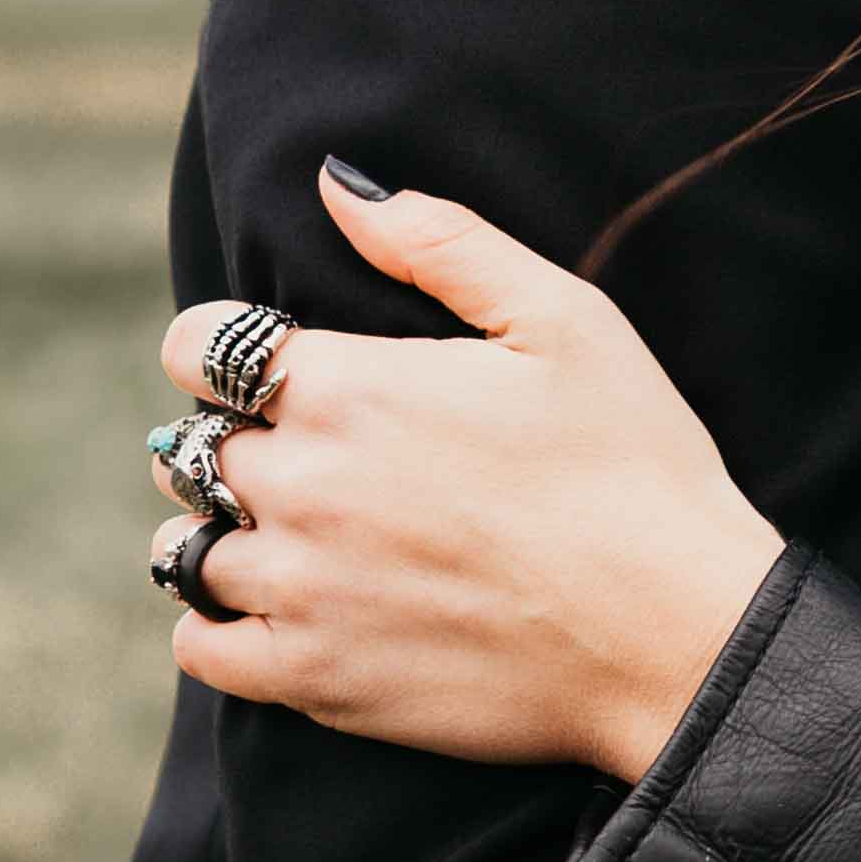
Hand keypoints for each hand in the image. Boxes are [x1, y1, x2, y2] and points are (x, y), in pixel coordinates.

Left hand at [156, 162, 787, 779]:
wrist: (676, 632)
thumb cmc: (635, 465)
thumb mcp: (565, 321)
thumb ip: (442, 242)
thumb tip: (337, 184)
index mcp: (349, 388)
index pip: (198, 348)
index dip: (228, 350)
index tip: (279, 371)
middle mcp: (301, 483)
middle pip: (191, 449)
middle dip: (242, 442)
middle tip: (323, 458)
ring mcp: (298, 587)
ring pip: (184, 547)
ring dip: (225, 532)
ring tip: (297, 536)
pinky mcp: (312, 677)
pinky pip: (201, 644)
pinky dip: (220, 625)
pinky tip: (280, 609)